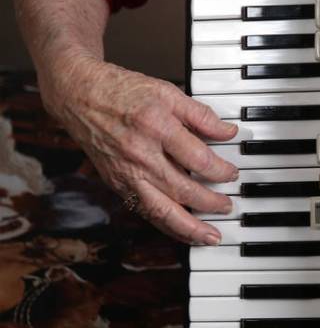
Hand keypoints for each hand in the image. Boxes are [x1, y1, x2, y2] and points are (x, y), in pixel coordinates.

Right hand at [42, 55, 237, 244]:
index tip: (232, 174)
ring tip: (210, 236)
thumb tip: (228, 132)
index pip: (198, 159)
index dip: (220, 170)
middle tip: (227, 207)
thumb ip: (201, 115)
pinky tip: (182, 231)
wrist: (80, 95)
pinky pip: (144, 212)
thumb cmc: (123, 91)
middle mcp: (140, 155)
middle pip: (182, 190)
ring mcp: (126, 173)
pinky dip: (165, 225)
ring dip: (188, 229)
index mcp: (156, 127)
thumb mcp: (168, 92)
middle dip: (210, 203)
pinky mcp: (117, 184)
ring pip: (161, 210)